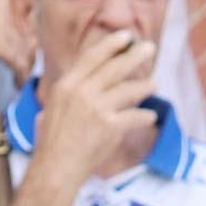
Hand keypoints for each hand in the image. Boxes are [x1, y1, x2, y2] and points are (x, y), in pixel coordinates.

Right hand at [0, 0, 33, 76]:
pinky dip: (20, 76)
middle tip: (24, 62)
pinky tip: (16, 83)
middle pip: (31, 29)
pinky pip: (19, 63)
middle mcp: (6, 5)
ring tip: (20, 76)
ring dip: (26, 65)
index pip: (28, 5)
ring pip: (27, 48)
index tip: (28, 35)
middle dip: (30, 48)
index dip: (30, 21)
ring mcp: (3, 24)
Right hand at [31, 28, 159, 181]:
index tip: (126, 37)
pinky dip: (144, 116)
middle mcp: (82, 92)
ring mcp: (97, 109)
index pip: (92, 57)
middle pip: (114, 68)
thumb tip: (84, 80)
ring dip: (144, 86)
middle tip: (150, 48)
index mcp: (67, 85)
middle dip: (135, 56)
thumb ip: (69, 91)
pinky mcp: (110, 127)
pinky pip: (134, 116)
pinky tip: (151, 116)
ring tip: (154, 84)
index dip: (111, 44)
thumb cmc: (51, 143)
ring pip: (128, 90)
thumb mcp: (51, 108)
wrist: (56, 168)